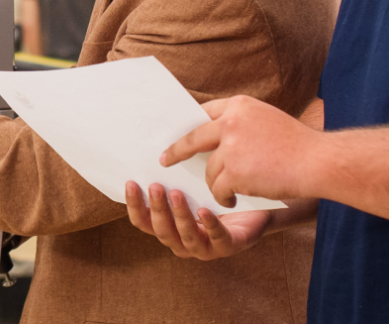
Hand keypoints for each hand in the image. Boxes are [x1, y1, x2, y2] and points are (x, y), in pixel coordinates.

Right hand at [125, 181, 270, 259]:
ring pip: (185, 237)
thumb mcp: (194, 180)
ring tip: (176, 193)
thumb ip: (176, 169)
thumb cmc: (219, 190)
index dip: (134, 204)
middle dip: (157, 208)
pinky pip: (216, 238)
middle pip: (161, 230)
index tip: (131, 182)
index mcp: (170, 225)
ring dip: (179, 215)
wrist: (257, 206)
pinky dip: (209, 225)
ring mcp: (204, 247)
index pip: (144, 220)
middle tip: (155, 186)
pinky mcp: (227, 246)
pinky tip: (204, 211)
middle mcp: (182, 240)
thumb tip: (159, 142)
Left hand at [160, 95, 319, 206]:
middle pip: (193, 138)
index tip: (176, 136)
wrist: (319, 162)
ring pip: (209, 170)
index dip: (190, 127)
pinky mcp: (236, 172)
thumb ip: (240, 123)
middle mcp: (231, 122)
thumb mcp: (266, 120)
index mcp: (240, 105)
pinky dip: (223, 198)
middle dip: (177, 151)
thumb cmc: (298, 145)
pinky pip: (219, 188)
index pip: (204, 113)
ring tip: (228, 193)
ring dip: (217, 183)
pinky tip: (233, 201)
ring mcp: (232, 147)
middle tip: (165, 160)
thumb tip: (212, 136)